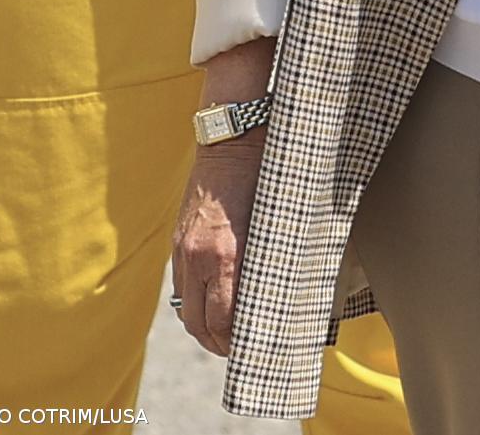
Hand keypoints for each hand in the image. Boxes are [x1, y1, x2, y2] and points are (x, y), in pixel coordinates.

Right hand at [171, 39, 270, 360]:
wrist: (238, 127)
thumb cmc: (277, 165)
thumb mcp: (288, 211)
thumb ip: (286, 251)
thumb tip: (302, 287)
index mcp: (227, 251)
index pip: (226, 319)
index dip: (244, 342)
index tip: (266, 349)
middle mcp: (198, 255)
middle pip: (201, 324)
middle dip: (225, 345)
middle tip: (252, 352)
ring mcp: (182, 248)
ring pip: (187, 310)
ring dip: (207, 330)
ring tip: (234, 339)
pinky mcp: (178, 239)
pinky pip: (182, 288)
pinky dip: (197, 306)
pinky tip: (217, 309)